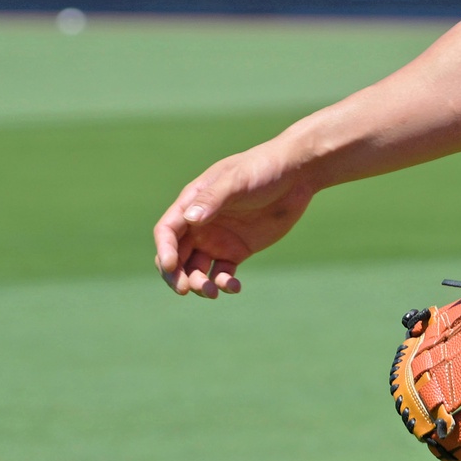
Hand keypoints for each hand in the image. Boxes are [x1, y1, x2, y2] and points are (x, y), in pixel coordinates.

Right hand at [153, 144, 319, 298]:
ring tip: (213, 292)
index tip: (171, 266)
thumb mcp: (237, 180)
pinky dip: (223, 284)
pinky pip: (222, 274)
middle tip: (185, 290)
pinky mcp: (236, 251)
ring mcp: (217, 239)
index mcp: (193, 202)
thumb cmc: (262, 169)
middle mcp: (200, 224)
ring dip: (199, 284)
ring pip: (196, 270)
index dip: (165, 249)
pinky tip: (234, 287)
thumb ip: (213, 199)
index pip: (168, 230)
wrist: (296, 175)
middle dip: (176, 275)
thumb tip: (190, 219)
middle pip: (177, 255)